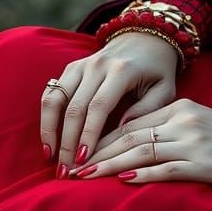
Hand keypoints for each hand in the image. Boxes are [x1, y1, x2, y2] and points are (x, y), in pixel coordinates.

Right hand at [40, 32, 178, 175]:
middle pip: (74, 107)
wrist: (146, 38)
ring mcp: (82, 65)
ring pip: (55, 99)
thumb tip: (122, 131)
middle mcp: (98, 65)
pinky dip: (46, 118)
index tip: (83, 161)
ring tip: (51, 159)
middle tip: (65, 172)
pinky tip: (49, 141)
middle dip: (67, 142)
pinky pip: (51, 93)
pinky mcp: (72, 68)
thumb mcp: (165, 88)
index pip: (99, 106)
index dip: (88, 134)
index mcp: (122, 70)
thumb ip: (148, 109)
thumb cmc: (158, 70)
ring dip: (50, 131)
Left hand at [72, 99, 211, 188]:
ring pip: (142, 152)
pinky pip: (165, 168)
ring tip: (85, 178)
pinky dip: (141, 175)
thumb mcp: (199, 124)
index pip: (133, 123)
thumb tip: (132, 144)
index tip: (82, 152)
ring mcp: (193, 140)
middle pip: (131, 136)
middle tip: (71, 168)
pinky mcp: (202, 162)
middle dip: (99, 153)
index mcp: (181, 107)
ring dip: (110, 166)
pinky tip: (122, 182)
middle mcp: (184, 119)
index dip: (104, 139)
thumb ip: (169, 128)